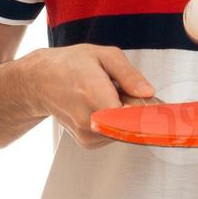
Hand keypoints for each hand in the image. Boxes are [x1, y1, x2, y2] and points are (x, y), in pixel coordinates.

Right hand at [18, 44, 158, 148]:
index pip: (132, 116)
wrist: (40, 81)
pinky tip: (101, 106)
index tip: (157, 107)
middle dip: (136, 109)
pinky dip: (115, 122)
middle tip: (126, 91)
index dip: (148, 111)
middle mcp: (88, 120)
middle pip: (132, 124)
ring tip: (108, 96)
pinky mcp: (87, 142)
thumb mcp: (103, 55)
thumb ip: (129, 74)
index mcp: (92, 94)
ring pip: (124, 130)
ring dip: (125, 116)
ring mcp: (87, 135)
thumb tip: (147, 92)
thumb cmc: (69, 65)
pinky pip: (114, 134)